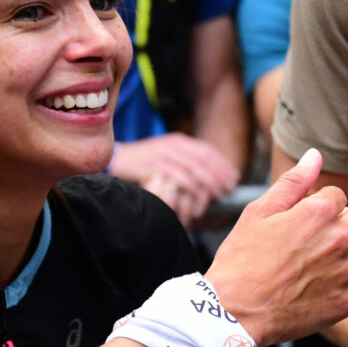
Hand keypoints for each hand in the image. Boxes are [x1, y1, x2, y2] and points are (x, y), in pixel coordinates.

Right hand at [109, 133, 239, 225]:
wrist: (114, 161)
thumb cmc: (139, 164)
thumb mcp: (163, 157)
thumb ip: (182, 163)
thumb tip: (205, 178)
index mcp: (177, 141)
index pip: (207, 151)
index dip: (223, 165)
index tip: (233, 179)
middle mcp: (172, 145)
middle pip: (204, 160)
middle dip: (219, 177)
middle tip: (226, 192)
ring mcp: (163, 154)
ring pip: (195, 170)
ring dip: (206, 187)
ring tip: (212, 201)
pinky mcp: (154, 165)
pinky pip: (180, 179)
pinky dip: (191, 193)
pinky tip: (194, 205)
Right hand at [206, 148, 347, 346]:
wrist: (237, 308)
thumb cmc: (243, 256)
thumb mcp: (259, 211)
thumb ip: (293, 181)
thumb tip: (314, 156)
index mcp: (318, 213)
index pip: (336, 194)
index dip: (315, 201)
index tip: (297, 216)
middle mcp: (339, 239)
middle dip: (337, 220)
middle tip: (305, 235)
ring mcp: (346, 272)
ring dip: (343, 249)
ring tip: (310, 259)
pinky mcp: (347, 302)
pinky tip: (323, 281)